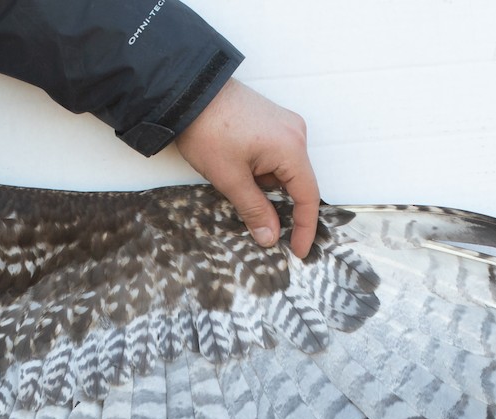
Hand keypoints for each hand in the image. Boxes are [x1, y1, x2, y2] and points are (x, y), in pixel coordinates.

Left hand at [176, 78, 319, 258]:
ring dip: (262, 184)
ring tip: (231, 175)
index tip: (299, 251)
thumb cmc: (207, 130)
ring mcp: (284, 125)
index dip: (305, 228)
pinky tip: (235, 165)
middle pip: (296, 183)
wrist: (188, 90)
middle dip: (275, 203)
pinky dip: (259, 170)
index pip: (308, 197)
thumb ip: (254, 210)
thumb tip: (270, 237)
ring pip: (282, 170)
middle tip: (255, 220)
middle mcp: (295, 133)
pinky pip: (275, 156)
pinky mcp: (271, 122)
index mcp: (291, 148)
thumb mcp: (229, 179)